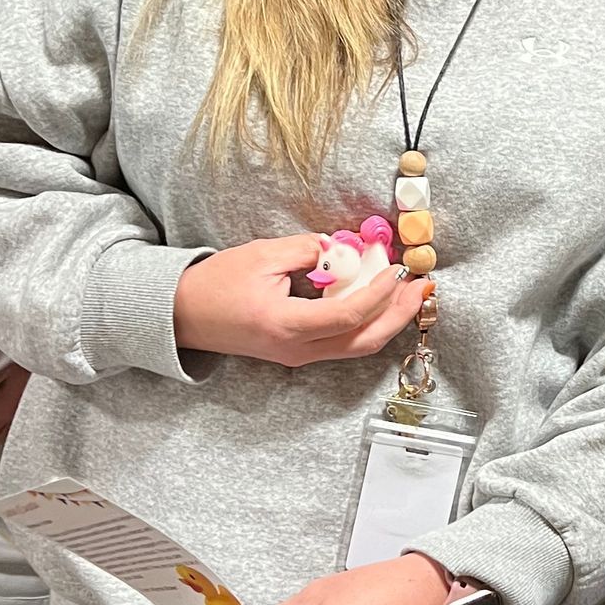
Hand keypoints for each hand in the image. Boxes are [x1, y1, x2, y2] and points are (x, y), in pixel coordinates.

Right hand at [174, 236, 426, 367]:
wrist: (182, 316)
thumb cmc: (216, 284)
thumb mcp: (262, 255)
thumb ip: (308, 250)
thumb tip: (346, 248)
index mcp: (287, 326)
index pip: (350, 313)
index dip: (381, 290)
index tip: (398, 267)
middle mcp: (298, 350)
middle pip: (365, 341)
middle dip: (399, 314)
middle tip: (422, 286)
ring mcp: (299, 356)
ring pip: (357, 346)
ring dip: (389, 320)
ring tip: (410, 293)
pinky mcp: (298, 352)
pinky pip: (343, 343)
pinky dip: (368, 322)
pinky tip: (380, 300)